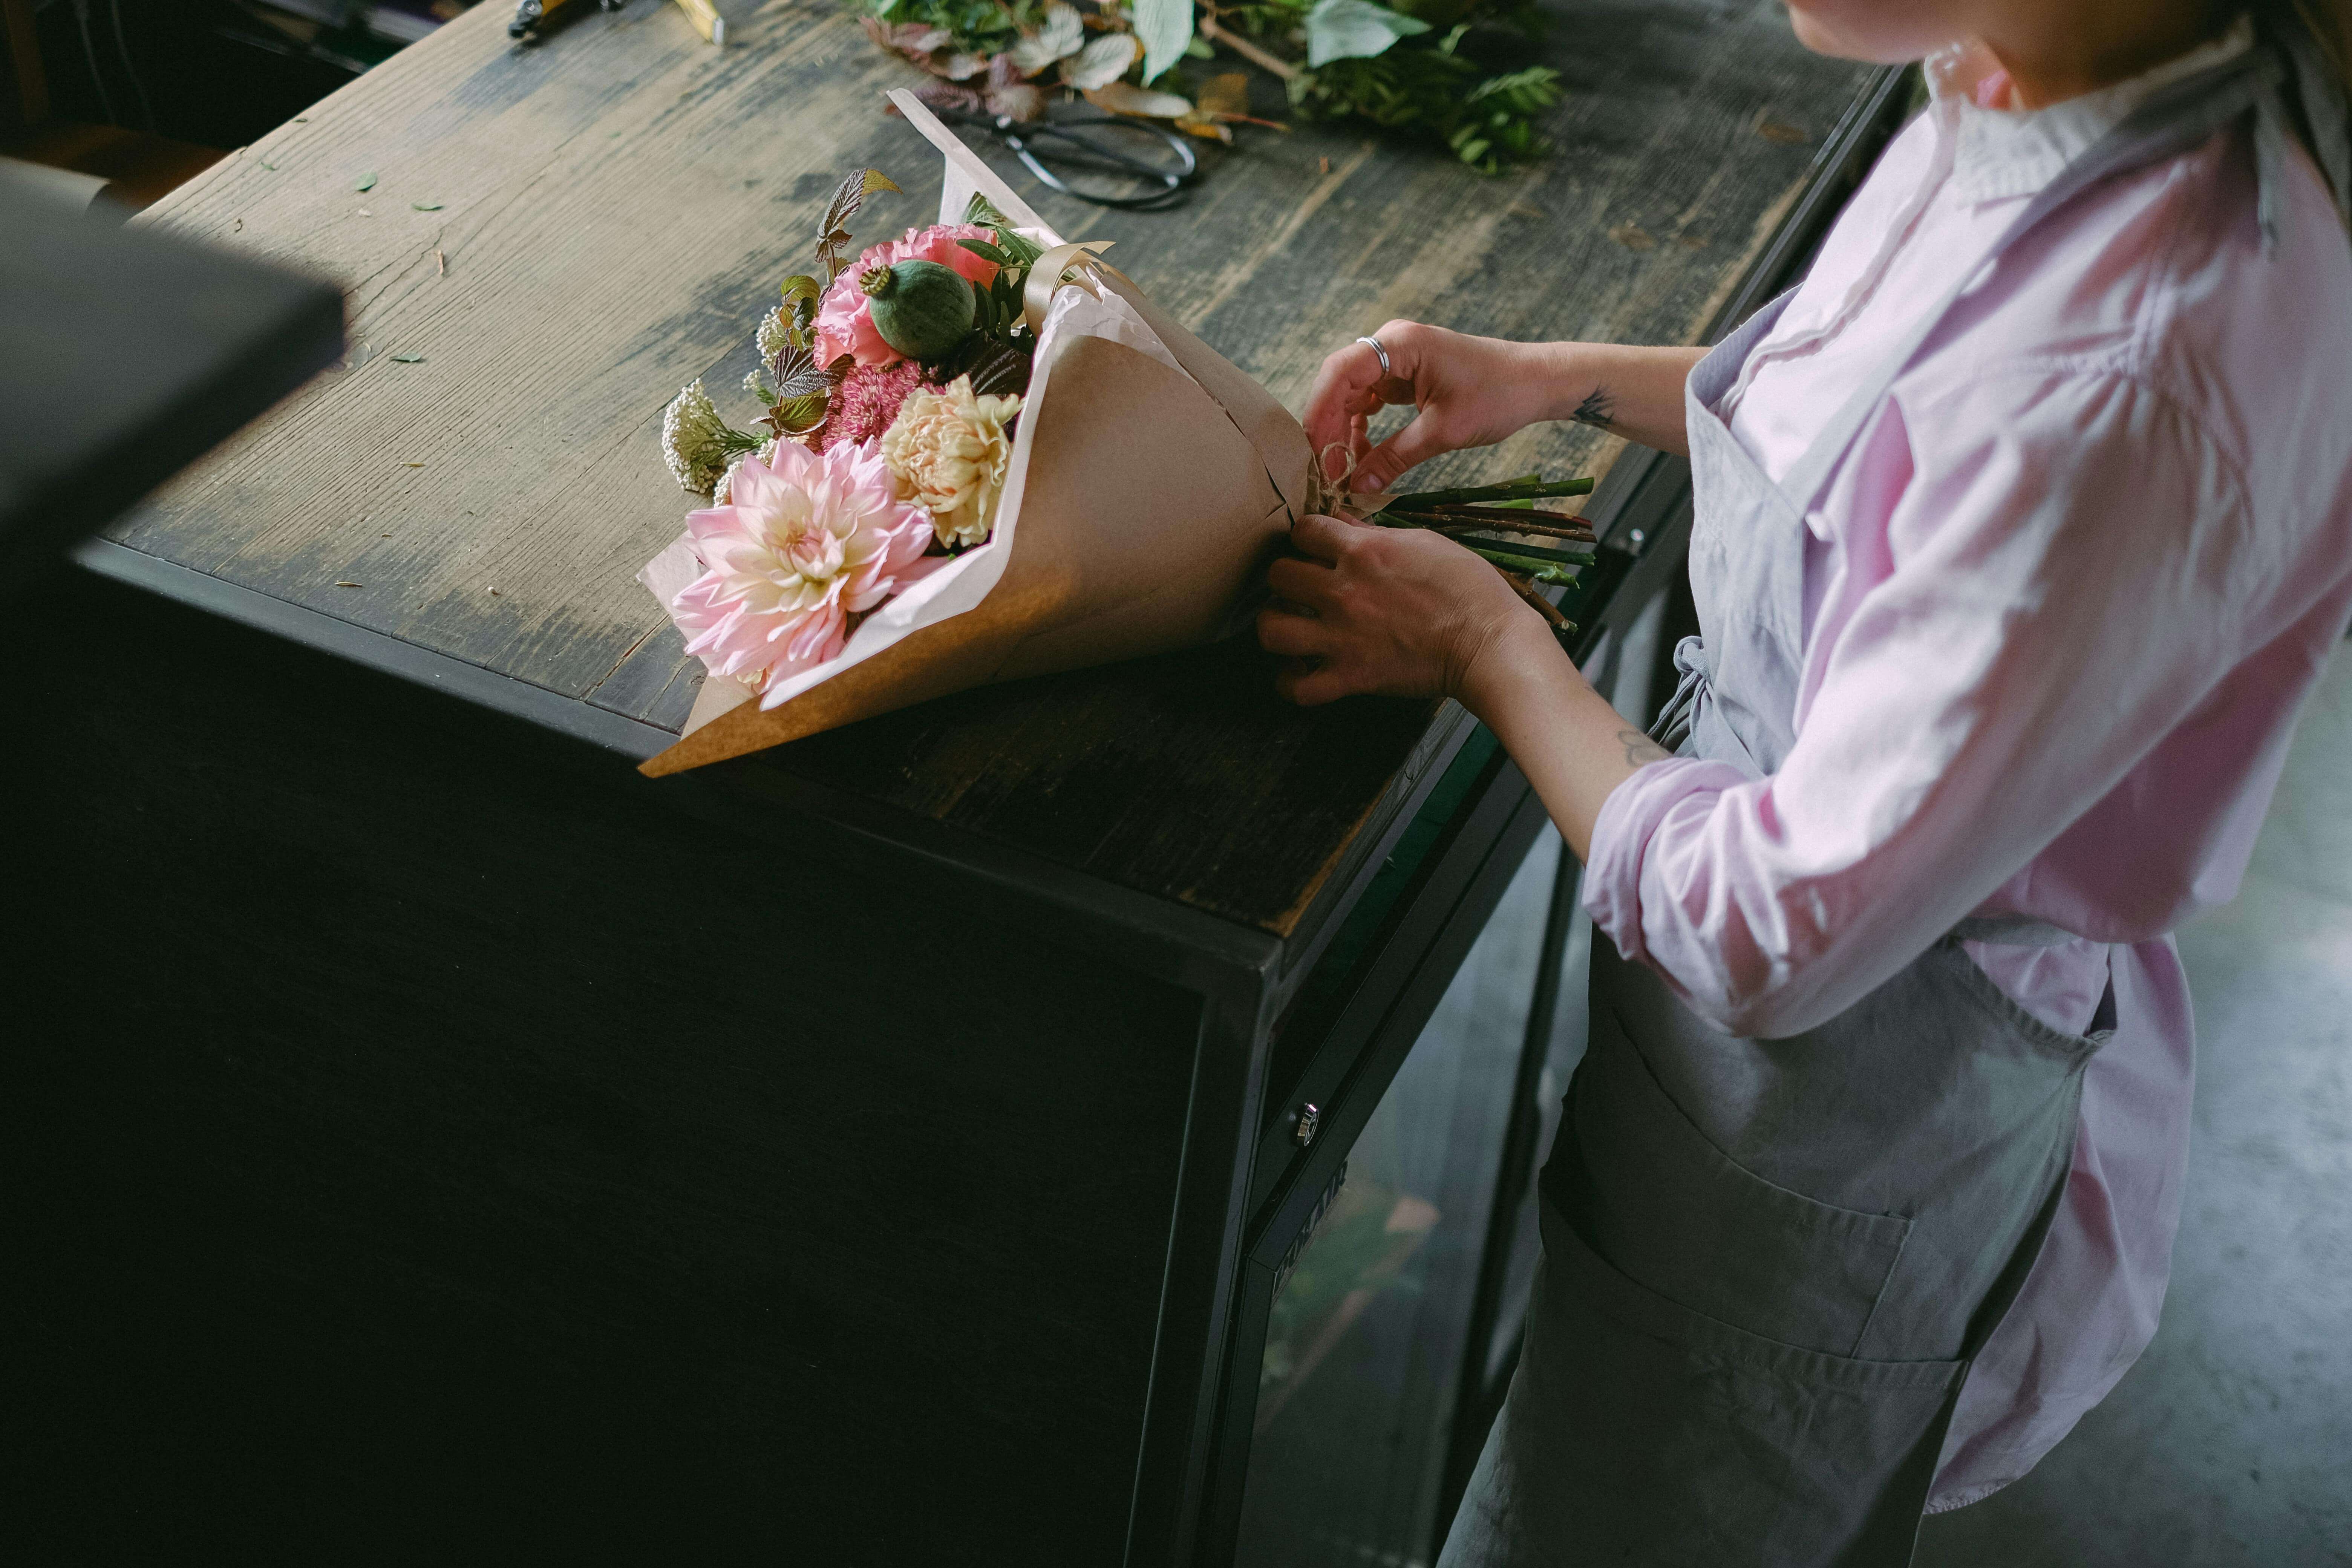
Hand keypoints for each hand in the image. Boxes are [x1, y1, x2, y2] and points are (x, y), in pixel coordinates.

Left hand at [1257, 513, 1539, 704]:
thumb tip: (1341, 522)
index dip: (1307, 537)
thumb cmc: (1467, 588)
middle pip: (1278, 576)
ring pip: (1271, 630)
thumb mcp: (1423, 542)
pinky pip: (1297, 688)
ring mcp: (1343, 638)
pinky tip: (1298, 671)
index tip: (1317, 547)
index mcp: (1361, 552)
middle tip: (1302, 586)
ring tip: (1290, 625)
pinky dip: (1290, 682)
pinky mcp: (1351, 677)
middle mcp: (1343, 593)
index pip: (1303, 530)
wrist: (1489, 643)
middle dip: (1286, 577)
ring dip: (1275, 625)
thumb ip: (1374, 534)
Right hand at [1302, 322, 1550, 493]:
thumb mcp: (1443, 431)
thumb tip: (1355, 487)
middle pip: (1340, 383)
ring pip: (1352, 395)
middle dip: (1328, 426)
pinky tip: (1363, 457)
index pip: (1340, 372)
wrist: (1535, 382)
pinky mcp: (1405, 375)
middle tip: (1324, 469)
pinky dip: (1363, 428)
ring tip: (1342, 470)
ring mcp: (1397, 358)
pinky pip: (1370, 401)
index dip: (1319, 411)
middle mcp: (1392, 344)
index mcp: (1401, 343)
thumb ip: (1395, 457)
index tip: (1313, 450)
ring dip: (1343, 430)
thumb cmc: (1498, 395)